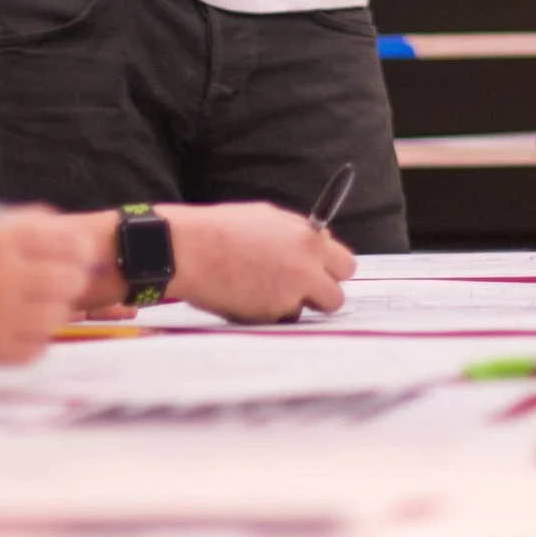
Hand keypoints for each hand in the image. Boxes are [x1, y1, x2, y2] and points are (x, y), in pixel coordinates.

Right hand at [0, 208, 95, 365]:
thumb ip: (21, 225)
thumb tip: (70, 233)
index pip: (66, 241)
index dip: (80, 247)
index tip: (81, 252)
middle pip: (70, 280)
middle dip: (70, 278)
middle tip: (61, 278)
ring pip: (58, 316)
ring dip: (52, 309)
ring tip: (34, 303)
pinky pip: (37, 347)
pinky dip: (32, 338)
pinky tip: (15, 326)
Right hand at [160, 202, 353, 322]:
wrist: (189, 250)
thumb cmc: (224, 229)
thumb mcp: (269, 218)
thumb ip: (299, 233)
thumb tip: (319, 243)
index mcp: (309, 240)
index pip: (346, 264)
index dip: (332, 269)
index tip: (321, 271)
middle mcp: (306, 269)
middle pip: (337, 296)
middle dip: (322, 294)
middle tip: (303, 288)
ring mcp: (288, 295)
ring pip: (306, 310)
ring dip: (294, 303)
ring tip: (263, 287)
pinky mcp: (269, 315)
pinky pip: (279, 317)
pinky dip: (267, 311)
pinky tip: (246, 294)